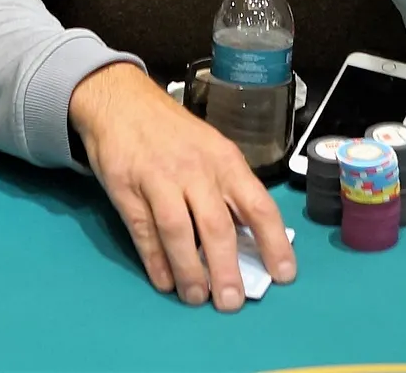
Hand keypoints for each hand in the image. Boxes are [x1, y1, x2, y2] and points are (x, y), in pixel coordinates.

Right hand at [68, 63, 295, 311]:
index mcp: (226, 161)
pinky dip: (155, 261)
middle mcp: (197, 170)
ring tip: (196, 298)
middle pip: (217, 225)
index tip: (284, 274)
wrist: (122, 102)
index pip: (258, 205)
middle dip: (226, 268)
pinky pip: (144, 231)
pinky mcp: (127, 189)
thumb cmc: (175, 133)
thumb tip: (253, 238)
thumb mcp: (212, 150)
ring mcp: (160, 179)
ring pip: (179, 232)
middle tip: (231, 303)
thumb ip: (230, 190)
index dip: (274, 242)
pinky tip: (165, 281)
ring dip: (189, 270)